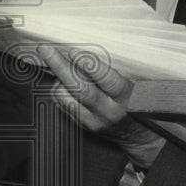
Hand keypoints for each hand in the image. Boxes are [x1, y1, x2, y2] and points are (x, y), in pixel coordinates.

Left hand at [38, 44, 164, 170]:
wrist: (138, 135)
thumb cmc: (140, 103)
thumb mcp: (136, 87)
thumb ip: (115, 74)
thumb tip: (87, 56)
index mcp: (127, 99)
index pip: (106, 81)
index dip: (89, 65)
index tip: (74, 51)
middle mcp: (109, 111)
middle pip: (80, 88)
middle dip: (60, 67)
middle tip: (46, 50)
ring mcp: (93, 120)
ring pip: (66, 96)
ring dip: (59, 78)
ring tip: (61, 65)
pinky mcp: (83, 125)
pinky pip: (63, 104)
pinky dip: (60, 90)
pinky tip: (64, 81)